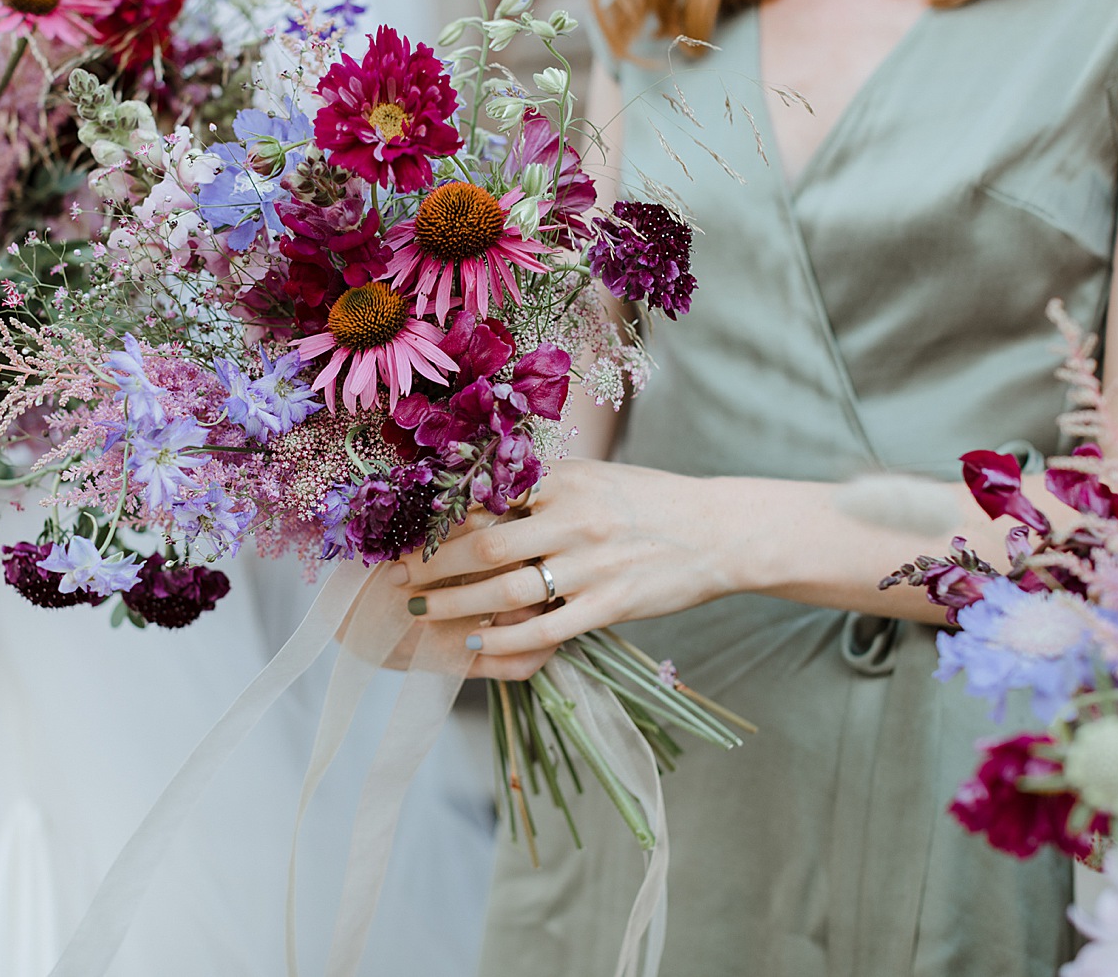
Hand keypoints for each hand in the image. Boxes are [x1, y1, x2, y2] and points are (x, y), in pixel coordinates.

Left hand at [389, 459, 751, 678]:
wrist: (719, 530)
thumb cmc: (648, 501)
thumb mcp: (592, 477)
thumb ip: (540, 487)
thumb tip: (476, 500)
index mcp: (564, 479)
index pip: (486, 497)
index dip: (438, 518)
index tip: (406, 532)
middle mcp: (574, 519)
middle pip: (482, 545)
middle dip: (431, 564)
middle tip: (399, 577)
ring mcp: (592, 565)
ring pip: (504, 590)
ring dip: (454, 605)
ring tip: (423, 612)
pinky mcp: (610, 605)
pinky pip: (543, 628)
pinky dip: (501, 638)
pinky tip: (473, 641)